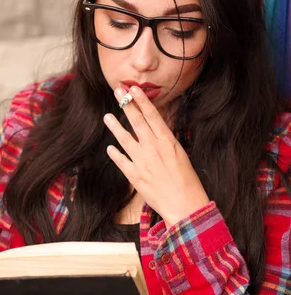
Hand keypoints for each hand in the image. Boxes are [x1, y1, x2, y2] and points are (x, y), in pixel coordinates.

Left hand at [103, 86, 209, 227]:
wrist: (185, 205)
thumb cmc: (187, 180)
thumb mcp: (180, 154)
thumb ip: (166, 140)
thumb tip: (157, 126)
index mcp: (168, 141)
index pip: (152, 115)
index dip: (141, 101)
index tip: (133, 89)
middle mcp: (154, 148)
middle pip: (137, 122)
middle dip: (126, 104)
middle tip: (117, 91)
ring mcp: (143, 162)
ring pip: (125, 139)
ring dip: (115, 126)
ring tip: (107, 116)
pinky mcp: (135, 176)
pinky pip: (121, 161)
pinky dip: (115, 153)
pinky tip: (110, 148)